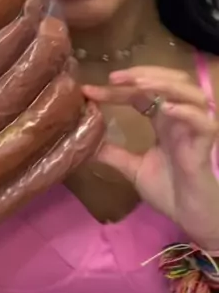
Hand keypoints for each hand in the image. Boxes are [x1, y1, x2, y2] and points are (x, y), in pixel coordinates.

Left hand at [83, 67, 218, 242]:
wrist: (191, 218)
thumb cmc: (170, 192)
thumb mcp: (134, 168)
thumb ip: (113, 154)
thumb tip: (85, 145)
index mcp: (165, 121)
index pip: (142, 94)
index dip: (118, 89)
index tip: (90, 90)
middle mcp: (181, 119)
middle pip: (168, 81)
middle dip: (142, 74)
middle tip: (113, 78)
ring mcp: (195, 129)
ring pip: (188, 92)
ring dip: (164, 84)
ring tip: (138, 85)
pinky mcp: (207, 145)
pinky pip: (203, 121)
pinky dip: (186, 111)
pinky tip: (166, 109)